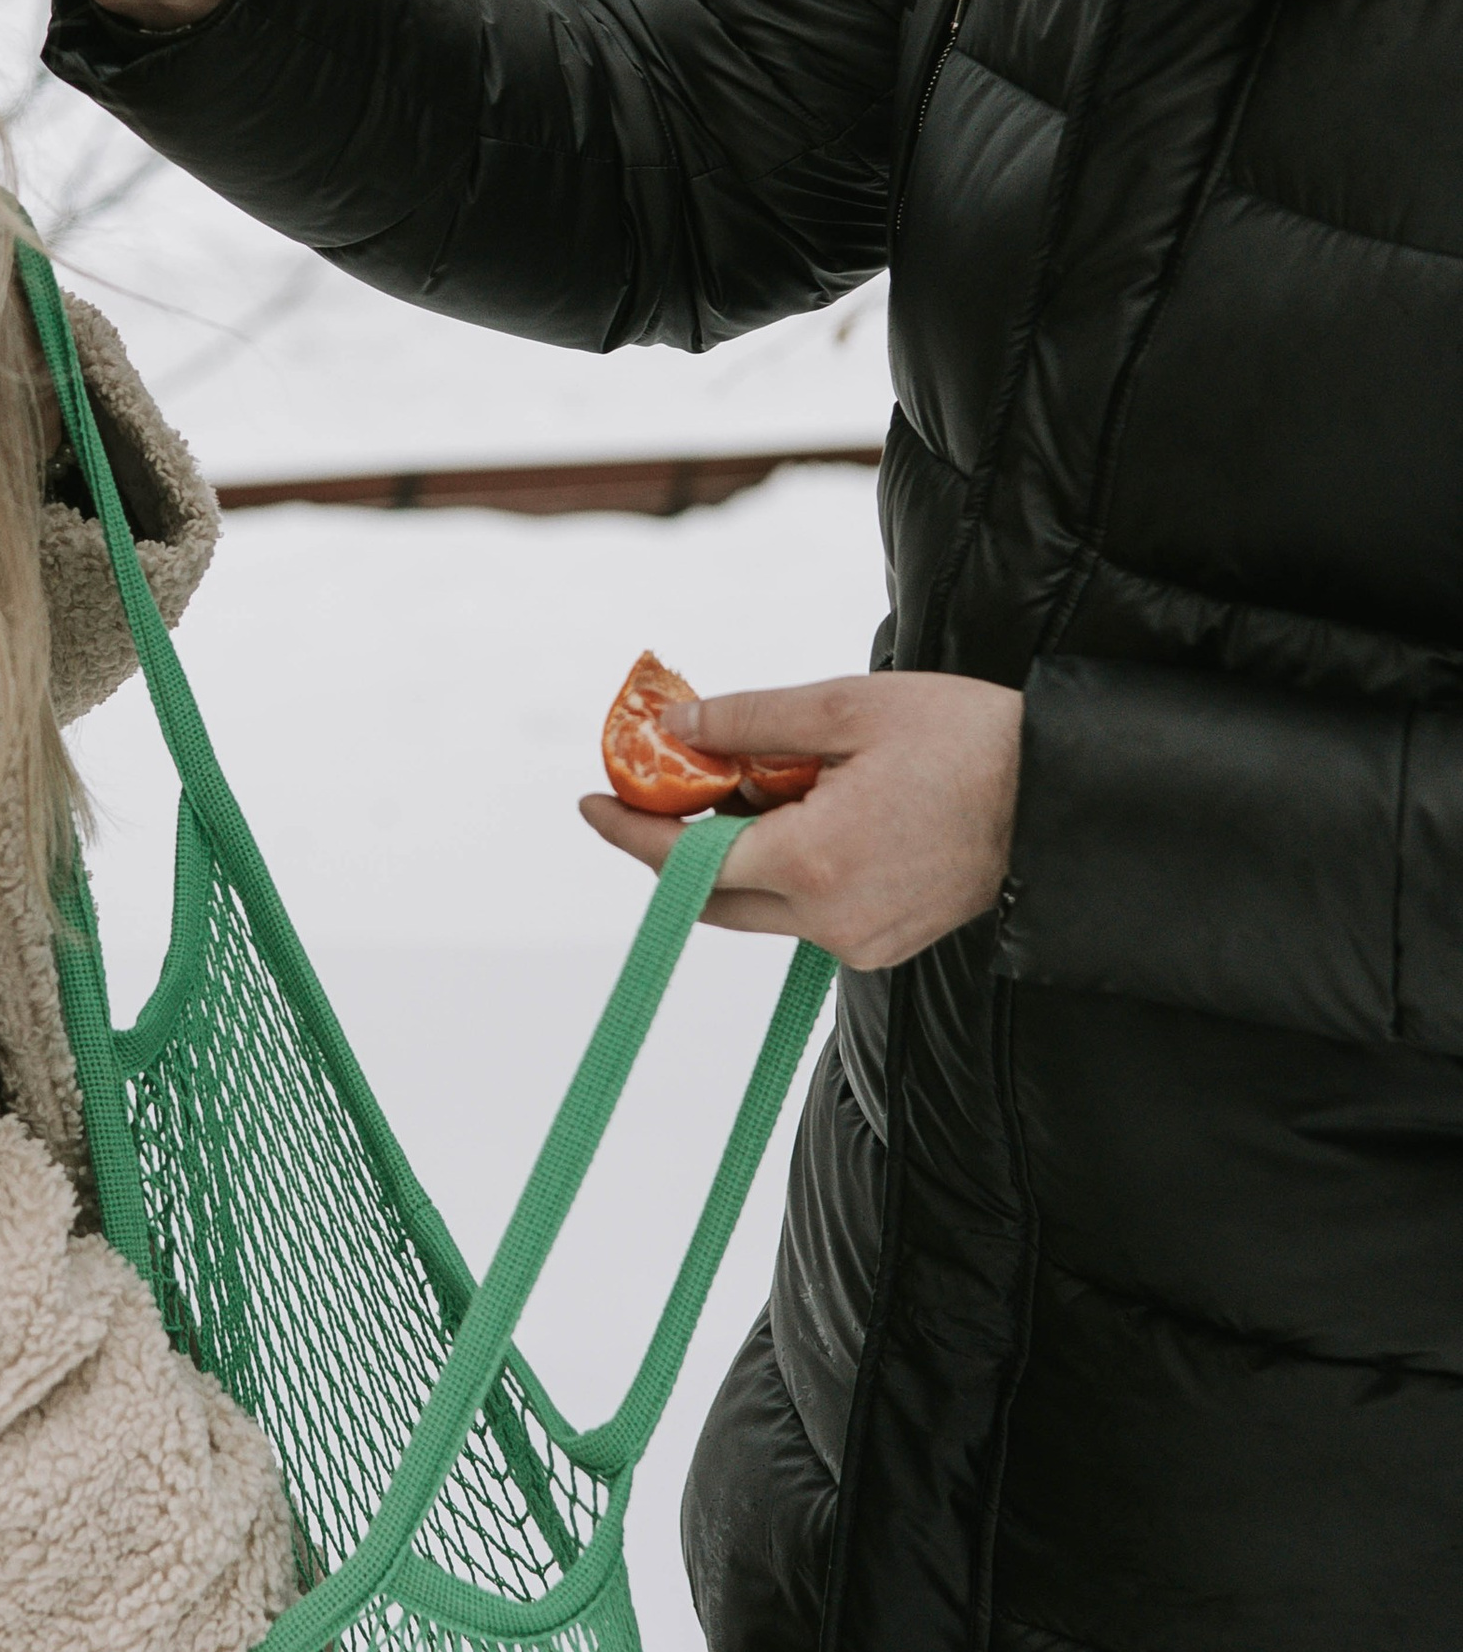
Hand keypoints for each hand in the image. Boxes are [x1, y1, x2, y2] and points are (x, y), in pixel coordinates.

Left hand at [579, 670, 1021, 969]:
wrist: (1061, 798)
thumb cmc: (967, 742)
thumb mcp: (847, 708)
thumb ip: (751, 722)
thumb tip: (678, 725)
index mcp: (812, 862)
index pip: (687, 860)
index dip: (630, 831)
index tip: (590, 802)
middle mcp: (829, 920)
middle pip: (713, 896)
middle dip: (672, 845)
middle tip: (645, 790)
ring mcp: (859, 941)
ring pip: (760, 905)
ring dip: (734, 853)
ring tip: (741, 784)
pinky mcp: (885, 944)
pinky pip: (805, 911)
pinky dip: (782, 868)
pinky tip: (797, 812)